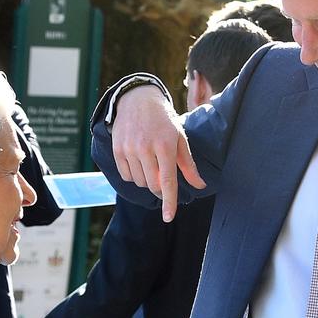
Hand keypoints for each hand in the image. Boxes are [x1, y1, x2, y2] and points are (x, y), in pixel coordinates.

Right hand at [112, 85, 204, 221]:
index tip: (168, 217)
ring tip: (151, 163)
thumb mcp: (179, 138)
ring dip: (147, 180)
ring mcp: (129, 149)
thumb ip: (188, 165)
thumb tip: (200, 186)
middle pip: (153, 185)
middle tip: (163, 176)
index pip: (167, 180)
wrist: (137, 100)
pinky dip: (134, 175)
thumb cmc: (163, 121)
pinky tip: (139, 162)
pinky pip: (126, 176)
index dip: (169, 201)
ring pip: (140, 182)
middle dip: (160, 189)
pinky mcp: (117, 150)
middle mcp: (145, 148)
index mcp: (165, 145)